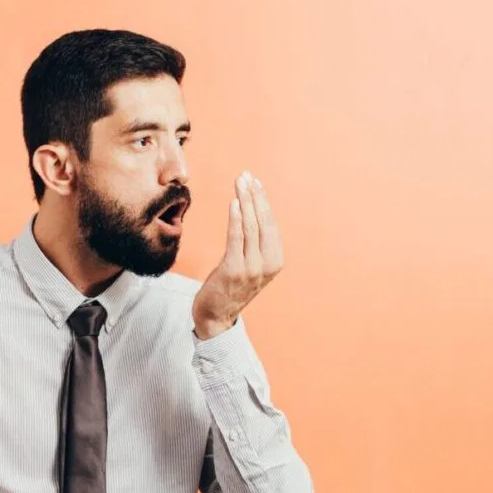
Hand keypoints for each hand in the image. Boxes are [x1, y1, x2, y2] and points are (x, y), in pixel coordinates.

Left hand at [192, 171, 284, 339]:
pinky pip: (237, 239)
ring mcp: (253, 268)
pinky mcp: (235, 270)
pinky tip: (234, 203)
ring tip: (240, 182)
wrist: (216, 316)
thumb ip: (254, 243)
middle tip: (246, 175)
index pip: (271, 223)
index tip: (254, 181)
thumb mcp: (249, 263)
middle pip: (263, 222)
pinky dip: (236, 219)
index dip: (263, 200)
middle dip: (255, 196)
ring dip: (246, 201)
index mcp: (275, 260)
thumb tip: (250, 210)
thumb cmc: (230, 286)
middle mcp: (268, 264)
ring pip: (252, 227)